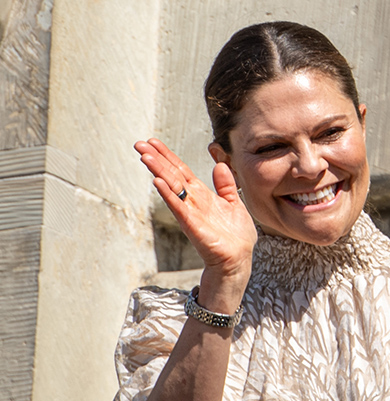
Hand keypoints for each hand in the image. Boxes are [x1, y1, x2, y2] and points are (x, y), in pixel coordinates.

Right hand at [136, 138, 256, 286]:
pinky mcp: (192, 225)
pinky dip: (168, 194)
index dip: (168, 156)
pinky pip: (178, 207)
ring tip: (144, 157)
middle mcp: (193, 201)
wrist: (239, 258)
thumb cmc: (236, 235)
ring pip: (171, 188)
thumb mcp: (234, 203)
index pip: (181, 171)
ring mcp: (190, 213)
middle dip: (156, 159)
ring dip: (158, 172)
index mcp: (202, 195)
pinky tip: (158, 181)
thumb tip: (220, 165)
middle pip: (171, 175)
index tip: (153, 142)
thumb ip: (226, 185)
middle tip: (139, 144)